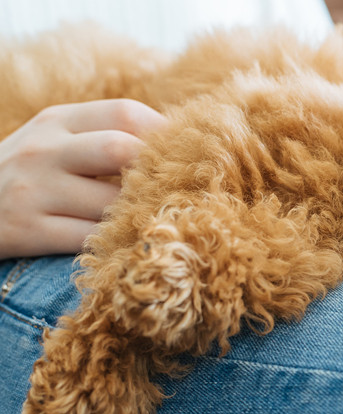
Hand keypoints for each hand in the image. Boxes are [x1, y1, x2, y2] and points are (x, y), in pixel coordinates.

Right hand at [0, 99, 166, 258]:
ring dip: (141, 214)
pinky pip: (90, 239)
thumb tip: (176, 146)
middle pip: (121, 150)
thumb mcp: (55, 141)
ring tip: (159, 219)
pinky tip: (127, 243)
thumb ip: (103, 137)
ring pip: (111, 202)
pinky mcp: (27, 231)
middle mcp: (44, 150)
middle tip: (177, 190)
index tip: (187, 155)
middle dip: (157, 172)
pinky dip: (116, 242)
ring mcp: (34, 190)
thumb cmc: (28, 175)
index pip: (126, 112)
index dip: (165, 133)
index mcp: (58, 120)